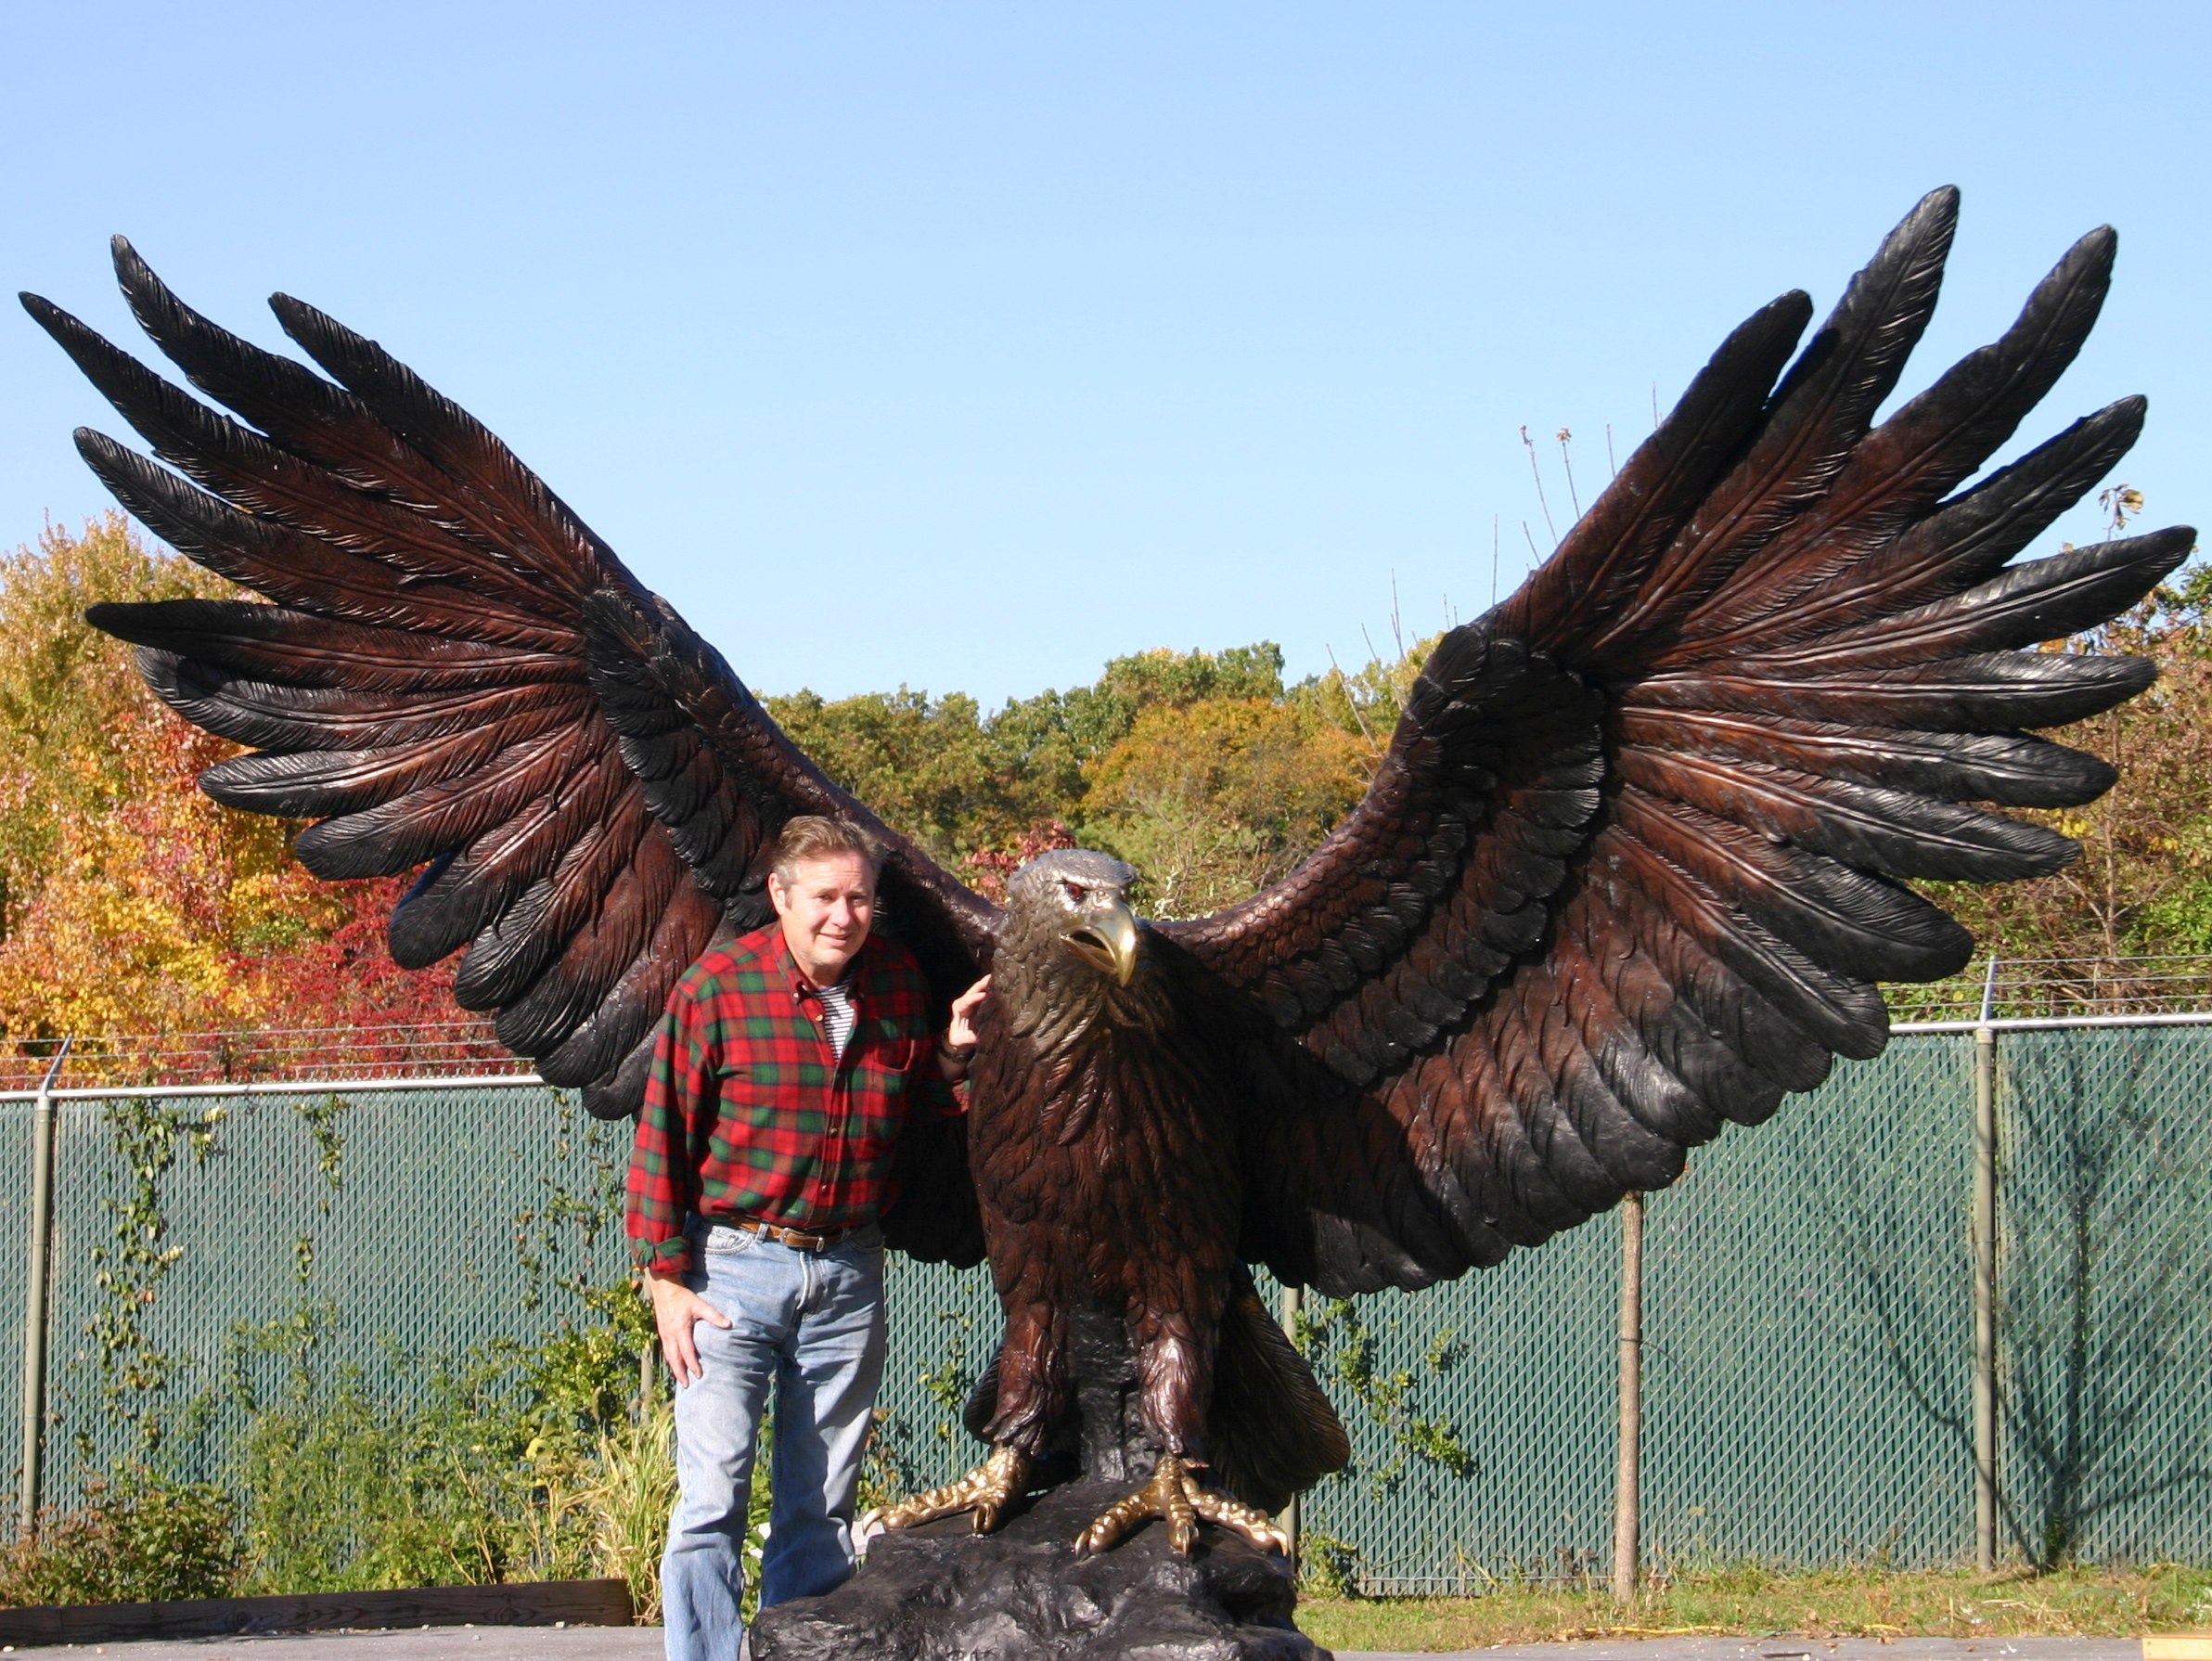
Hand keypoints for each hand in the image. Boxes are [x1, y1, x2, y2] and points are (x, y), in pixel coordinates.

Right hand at [646, 1272, 731, 1386]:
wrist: (664, 1288)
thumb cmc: (682, 1296)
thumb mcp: (699, 1305)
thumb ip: (714, 1316)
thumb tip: (729, 1324)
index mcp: (680, 1329)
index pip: (687, 1352)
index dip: (693, 1364)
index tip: (699, 1375)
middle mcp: (670, 1334)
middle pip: (675, 1358)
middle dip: (680, 1373)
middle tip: (686, 1385)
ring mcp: (664, 1333)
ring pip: (668, 1355)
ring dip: (674, 1368)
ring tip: (680, 1378)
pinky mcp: (661, 1331)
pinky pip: (665, 1349)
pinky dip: (670, 1359)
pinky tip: (673, 1363)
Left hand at [940, 975, 990, 1077]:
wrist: (959, 1038)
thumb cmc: (960, 1038)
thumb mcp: (961, 1040)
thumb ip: (969, 1038)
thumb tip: (978, 1036)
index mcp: (959, 1008)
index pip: (967, 1000)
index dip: (976, 997)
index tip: (984, 995)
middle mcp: (964, 1001)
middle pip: (973, 990)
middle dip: (982, 984)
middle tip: (992, 978)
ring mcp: (971, 1000)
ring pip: (979, 989)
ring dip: (987, 983)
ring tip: (997, 977)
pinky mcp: (977, 1002)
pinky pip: (983, 992)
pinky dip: (990, 987)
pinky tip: (998, 983)